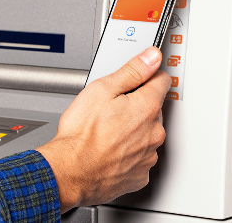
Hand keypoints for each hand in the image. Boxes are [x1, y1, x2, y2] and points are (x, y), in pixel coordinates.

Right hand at [37, 46, 170, 212]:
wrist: (69, 172)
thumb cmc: (81, 135)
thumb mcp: (102, 90)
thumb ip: (132, 71)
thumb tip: (152, 57)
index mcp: (147, 107)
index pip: (162, 81)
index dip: (148, 76)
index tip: (138, 78)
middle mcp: (154, 132)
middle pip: (154, 109)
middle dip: (137, 107)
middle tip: (112, 110)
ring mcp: (148, 155)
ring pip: (147, 134)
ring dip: (134, 131)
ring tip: (108, 132)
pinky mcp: (140, 175)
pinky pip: (140, 158)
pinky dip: (129, 154)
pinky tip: (111, 150)